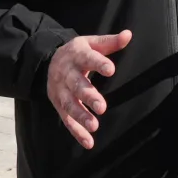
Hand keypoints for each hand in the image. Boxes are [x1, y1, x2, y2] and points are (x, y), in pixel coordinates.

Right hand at [47, 31, 131, 149]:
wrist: (48, 61)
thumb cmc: (77, 52)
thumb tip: (129, 35)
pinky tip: (88, 142)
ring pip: (69, 104)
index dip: (99, 63)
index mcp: (77, 55)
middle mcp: (66, 74)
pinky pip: (67, 120)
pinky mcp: (59, 105)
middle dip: (88, 96)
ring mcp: (61, 91)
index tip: (111, 69)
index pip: (88, 58)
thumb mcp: (91, 43)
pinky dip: (76, 132)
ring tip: (94, 126)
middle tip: (102, 107)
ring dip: (80, 116)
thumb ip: (110, 42)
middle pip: (77, 85)